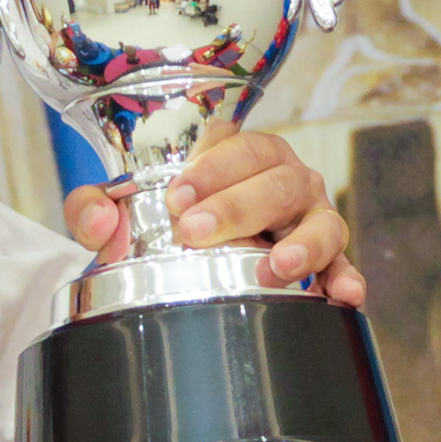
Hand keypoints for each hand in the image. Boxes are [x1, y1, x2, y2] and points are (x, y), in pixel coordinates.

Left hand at [66, 129, 364, 305]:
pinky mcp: (326, 258)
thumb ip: (94, 206)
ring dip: (303, 244)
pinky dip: (346, 278)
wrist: (194, 251)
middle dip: (238, 207)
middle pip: (276, 182)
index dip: (212, 168)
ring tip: (278, 267)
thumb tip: (96, 223)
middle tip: (198, 233)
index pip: (238, 147)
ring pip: (321, 221)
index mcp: (242, 156)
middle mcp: (284, 179)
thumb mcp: (125, 207)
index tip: (178, 197)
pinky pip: (343, 266)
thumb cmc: (171, 218)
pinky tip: (343, 295)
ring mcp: (310, 217)